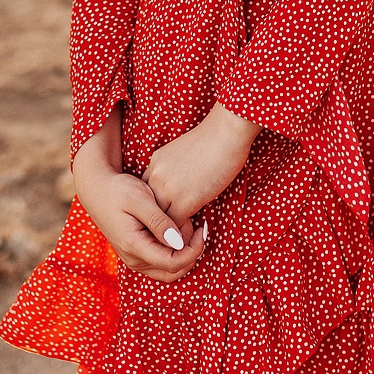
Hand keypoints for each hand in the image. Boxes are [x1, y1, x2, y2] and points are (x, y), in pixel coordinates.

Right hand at [73, 111, 206, 281]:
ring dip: (185, 253)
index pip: (173, 262)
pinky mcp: (138, 255)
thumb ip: (158, 221)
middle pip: (174, 271)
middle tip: (196, 226)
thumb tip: (179, 243)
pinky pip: (163, 263)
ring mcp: (135, 260)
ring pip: (170, 270)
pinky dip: (175, 251)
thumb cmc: (118, 190)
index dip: (194, 249)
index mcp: (134, 246)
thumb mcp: (139, 198)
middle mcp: (134, 260)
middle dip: (192, 252)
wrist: (97, 191)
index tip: (202, 228)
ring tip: (186, 225)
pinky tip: (178, 230)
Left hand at [142, 102, 258, 230]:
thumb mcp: (184, 150)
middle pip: (150, 208)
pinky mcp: (184, 201)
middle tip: (170, 233)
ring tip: (181, 240)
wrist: (226, 133)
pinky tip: (192, 236)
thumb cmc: (215, 138)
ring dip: (170, 231)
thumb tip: (184, 182)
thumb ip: (177, 168)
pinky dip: (182, 235)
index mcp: (155, 162)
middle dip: (160, 221)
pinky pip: (176, 227)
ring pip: (160, 221)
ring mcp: (167, 189)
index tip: (170, 213)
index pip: (148, 191)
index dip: (158, 205)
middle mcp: (156, 175)